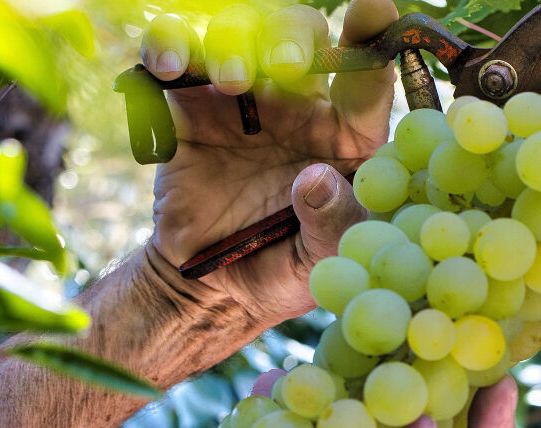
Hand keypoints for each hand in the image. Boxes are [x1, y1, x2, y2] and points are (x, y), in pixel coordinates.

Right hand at [139, 0, 397, 325]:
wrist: (213, 285)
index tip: (374, 7)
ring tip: (232, 81)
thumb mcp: (322, 261)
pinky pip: (174, 57)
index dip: (371, 38)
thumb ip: (332, 224)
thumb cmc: (284, 267)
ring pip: (238, 32)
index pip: (365, 77)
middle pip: (300, 34)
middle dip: (293, 35)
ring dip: (235, 41)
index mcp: (345, 134)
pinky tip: (167, 64)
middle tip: (287, 64)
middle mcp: (297, 103)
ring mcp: (240, 99)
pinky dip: (168, 46)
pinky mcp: (186, 105)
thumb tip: (316, 181)